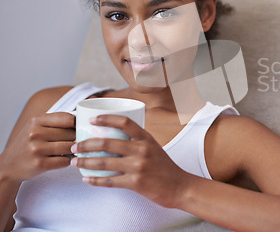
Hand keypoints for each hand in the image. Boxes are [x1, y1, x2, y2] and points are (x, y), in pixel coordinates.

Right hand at [0, 112, 74, 181]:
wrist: (8, 165)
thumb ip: (56, 121)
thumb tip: (81, 120)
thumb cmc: (28, 143)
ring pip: (70, 147)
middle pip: (70, 134)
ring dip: (73, 150)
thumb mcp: (36, 126)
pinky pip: (65, 161)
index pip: (68, 119)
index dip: (77, 124)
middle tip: (73, 142)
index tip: (79, 128)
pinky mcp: (40, 164)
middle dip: (76, 138)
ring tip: (68, 151)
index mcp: (36, 121)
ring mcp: (37, 149)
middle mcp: (35, 133)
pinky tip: (61, 159)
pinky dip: (67, 161)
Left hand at [71, 115, 188, 207]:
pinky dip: (95, 181)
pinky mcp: (136, 183)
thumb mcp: (154, 147)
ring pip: (105, 162)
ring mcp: (138, 166)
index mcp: (146, 138)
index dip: (106, 118)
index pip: (125, 122)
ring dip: (85, 162)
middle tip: (75, 146)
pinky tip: (86, 179)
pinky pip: (110, 181)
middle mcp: (142, 150)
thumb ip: (137, 142)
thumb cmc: (165, 167)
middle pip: (108, 142)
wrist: (180, 187)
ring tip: (75, 162)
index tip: (92, 119)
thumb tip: (113, 137)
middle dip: (86, 144)